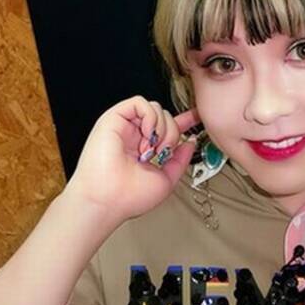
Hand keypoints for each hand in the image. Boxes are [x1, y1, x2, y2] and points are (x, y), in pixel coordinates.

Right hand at [65, 96, 198, 225]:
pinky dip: (150, 117)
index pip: (166, 127)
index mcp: (145, 148)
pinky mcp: (112, 119)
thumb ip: (180, 160)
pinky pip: (139, 102)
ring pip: (155, 108)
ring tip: (151, 148)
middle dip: (172, 133)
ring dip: (161, 128)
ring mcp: (123, 127)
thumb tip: (190, 142)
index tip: (197, 118)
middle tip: (162, 153)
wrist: (107, 202)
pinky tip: (146, 135)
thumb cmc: (130, 197)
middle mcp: (134, 136)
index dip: (183, 121)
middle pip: (165, 117)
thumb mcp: (166, 179)